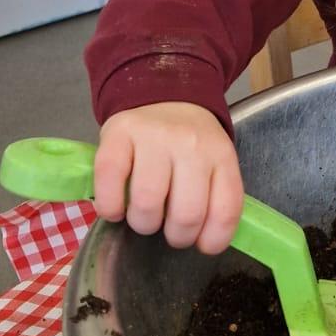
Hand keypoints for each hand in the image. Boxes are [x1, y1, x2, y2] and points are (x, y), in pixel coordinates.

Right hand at [94, 102, 242, 254]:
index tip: (202, 245)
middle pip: (187, 214)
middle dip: (177, 237)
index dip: (214, 240)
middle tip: (169, 231)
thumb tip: (206, 244)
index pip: (226, 209)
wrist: (163, 90)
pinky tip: (116, 209)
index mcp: (221, 155)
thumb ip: (215, 194)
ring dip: (143, 224)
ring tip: (144, 218)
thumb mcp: (215, 160)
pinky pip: (110, 182)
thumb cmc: (188, 141)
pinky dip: (110, 207)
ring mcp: (154, 137)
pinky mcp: (118, 133)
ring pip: (148, 203)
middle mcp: (191, 145)